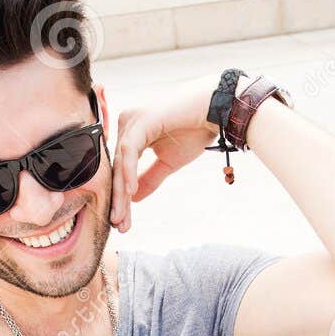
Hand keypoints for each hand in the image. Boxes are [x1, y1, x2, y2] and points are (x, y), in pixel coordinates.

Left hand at [109, 74, 223, 233]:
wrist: (216, 110)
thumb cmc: (194, 130)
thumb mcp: (168, 162)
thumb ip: (149, 178)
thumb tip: (133, 199)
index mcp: (132, 133)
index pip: (122, 170)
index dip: (122, 198)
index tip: (122, 222)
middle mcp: (127, 124)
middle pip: (118, 168)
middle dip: (118, 199)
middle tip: (119, 225)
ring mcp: (132, 120)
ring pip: (121, 162)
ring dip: (121, 192)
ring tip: (121, 216)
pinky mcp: (141, 120)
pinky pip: (130, 150)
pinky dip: (129, 172)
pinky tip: (130, 192)